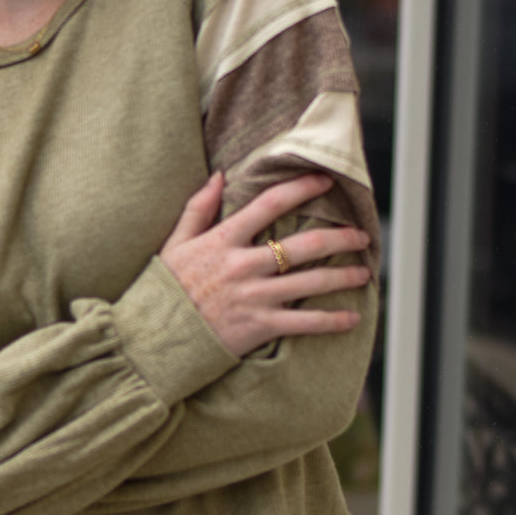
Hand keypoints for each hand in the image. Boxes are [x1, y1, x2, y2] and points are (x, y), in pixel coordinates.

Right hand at [159, 172, 371, 356]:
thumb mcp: (174, 243)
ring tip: (364, 272)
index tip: (325, 182)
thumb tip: (219, 176)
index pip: (269, 205)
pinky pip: (304, 324)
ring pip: (311, 283)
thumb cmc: (164, 291)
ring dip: (343, 276)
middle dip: (339, 238)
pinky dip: (332, 321)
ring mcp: (253, 298)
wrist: (151, 339)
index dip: (301, 189)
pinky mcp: (258, 327)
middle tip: (361, 235)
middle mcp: (243, 266)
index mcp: (223, 240)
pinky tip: (352, 318)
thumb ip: (197, 208)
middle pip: (303, 245)